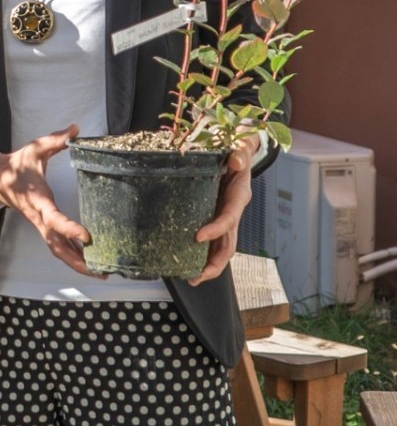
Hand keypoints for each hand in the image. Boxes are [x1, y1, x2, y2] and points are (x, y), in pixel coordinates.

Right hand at [0, 125, 96, 278]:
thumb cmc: (18, 164)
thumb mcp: (34, 148)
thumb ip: (55, 139)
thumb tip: (75, 128)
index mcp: (38, 200)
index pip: (54, 218)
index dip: (69, 228)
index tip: (87, 236)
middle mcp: (39, 217)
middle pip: (57, 245)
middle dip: (77, 260)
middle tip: (100, 270)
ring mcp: (40, 224)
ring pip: (57, 250)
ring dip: (77, 264)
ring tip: (100, 272)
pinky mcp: (42, 226)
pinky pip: (57, 245)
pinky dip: (72, 256)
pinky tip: (88, 262)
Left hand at [191, 140, 254, 285]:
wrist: (236, 152)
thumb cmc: (236, 150)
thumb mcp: (240, 147)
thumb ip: (240, 152)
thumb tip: (236, 161)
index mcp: (238, 196)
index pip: (229, 217)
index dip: (217, 229)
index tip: (199, 237)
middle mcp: (232, 211)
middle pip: (229, 244)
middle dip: (216, 262)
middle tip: (198, 275)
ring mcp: (223, 217)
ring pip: (221, 248)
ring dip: (208, 266)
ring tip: (191, 278)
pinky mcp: (213, 218)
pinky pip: (210, 242)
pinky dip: (201, 255)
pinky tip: (186, 266)